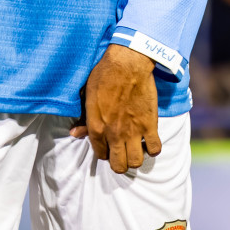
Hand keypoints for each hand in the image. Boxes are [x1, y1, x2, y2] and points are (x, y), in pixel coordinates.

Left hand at [69, 44, 160, 173]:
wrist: (127, 64)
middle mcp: (114, 135)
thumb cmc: (104, 76)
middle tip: (123, 151)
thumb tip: (75, 133)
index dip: (106, 152)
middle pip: (119, 166)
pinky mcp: (150, 124)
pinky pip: (155, 148)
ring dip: (136, 157)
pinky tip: (150, 140)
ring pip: (136, 162)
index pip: (101, 155)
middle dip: (120, 162)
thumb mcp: (88, 97)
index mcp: (96, 129)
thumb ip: (84, 119)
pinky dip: (153, 148)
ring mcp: (133, 131)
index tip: (110, 145)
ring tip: (136, 147)